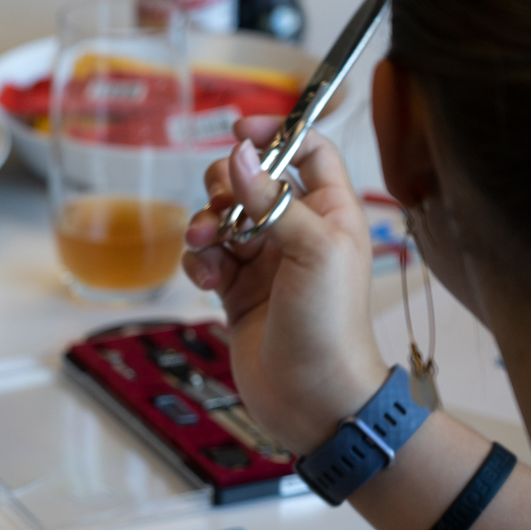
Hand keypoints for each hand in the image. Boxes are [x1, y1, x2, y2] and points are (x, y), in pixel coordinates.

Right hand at [181, 117, 387, 453]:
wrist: (315, 398)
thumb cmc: (331, 327)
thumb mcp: (311, 251)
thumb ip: (272, 201)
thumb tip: (240, 154)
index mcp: (330, 213)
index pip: (308, 151)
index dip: (278, 133)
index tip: (241, 131)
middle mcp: (298, 231)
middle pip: (253, 180)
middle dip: (227, 187)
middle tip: (220, 204)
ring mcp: (265, 262)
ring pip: (223, 218)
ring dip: (206, 225)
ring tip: (207, 246)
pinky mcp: (236, 291)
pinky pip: (206, 258)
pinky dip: (199, 263)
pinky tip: (207, 281)